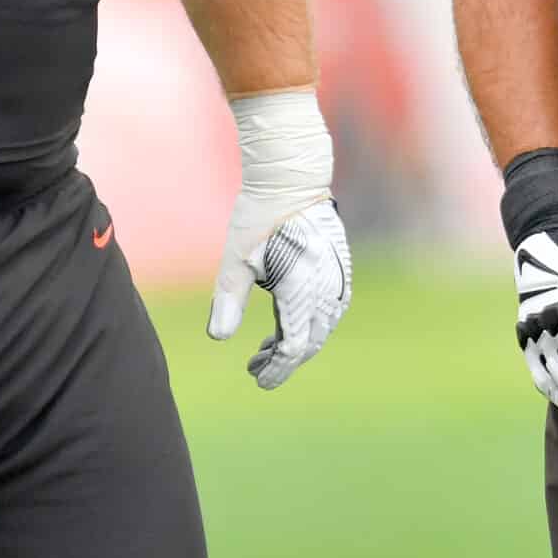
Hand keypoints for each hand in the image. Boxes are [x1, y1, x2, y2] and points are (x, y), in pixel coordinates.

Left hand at [207, 89, 349, 388]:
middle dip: (283, 359)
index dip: (277, 369)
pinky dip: (309, 322)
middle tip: (254, 365)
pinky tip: (287, 320)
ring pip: (321, 327)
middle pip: (310, 342)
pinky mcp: (340, 269)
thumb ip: (228, 299)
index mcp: (303, 289)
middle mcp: (327, 288)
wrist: (292, 178)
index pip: (294, 347)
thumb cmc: (260, 216)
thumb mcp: (237, 258)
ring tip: (266, 347)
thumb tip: (217, 337)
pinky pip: (329, 309)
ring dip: (296, 342)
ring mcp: (338, 279)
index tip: (257, 379)